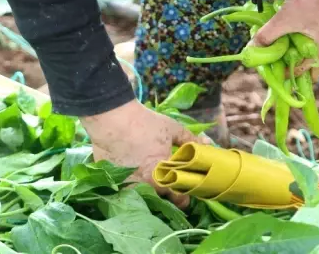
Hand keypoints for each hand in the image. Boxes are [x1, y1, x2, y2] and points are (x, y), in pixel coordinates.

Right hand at [80, 100, 211, 207]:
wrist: (112, 119)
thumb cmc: (145, 124)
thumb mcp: (172, 129)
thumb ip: (190, 140)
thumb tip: (207, 143)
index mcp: (164, 177)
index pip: (179, 199)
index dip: (184, 196)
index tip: (185, 190)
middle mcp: (145, 186)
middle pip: (160, 199)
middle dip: (166, 193)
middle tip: (168, 182)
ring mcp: (126, 185)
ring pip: (141, 196)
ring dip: (146, 190)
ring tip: (149, 179)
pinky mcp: (111, 180)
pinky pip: (123, 188)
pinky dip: (128, 183)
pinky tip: (130, 173)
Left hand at [252, 0, 318, 79]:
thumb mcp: (285, 18)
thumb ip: (268, 35)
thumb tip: (251, 48)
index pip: (302, 74)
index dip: (284, 74)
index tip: (268, 70)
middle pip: (306, 66)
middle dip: (288, 66)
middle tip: (270, 62)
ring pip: (305, 51)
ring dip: (289, 51)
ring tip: (271, 47)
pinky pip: (306, 38)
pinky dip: (293, 39)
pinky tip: (280, 33)